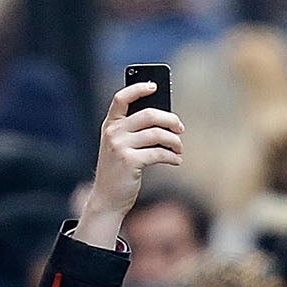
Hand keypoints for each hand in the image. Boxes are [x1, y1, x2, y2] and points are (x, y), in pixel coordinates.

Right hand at [76, 83, 184, 250]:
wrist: (107, 199)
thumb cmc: (118, 171)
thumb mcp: (120, 147)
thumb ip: (135, 131)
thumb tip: (166, 120)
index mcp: (109, 126)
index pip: (121, 98)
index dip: (139, 88)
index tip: (155, 86)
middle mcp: (113, 133)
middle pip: (148, 114)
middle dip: (169, 120)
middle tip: (180, 128)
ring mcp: (120, 147)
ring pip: (157, 134)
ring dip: (174, 141)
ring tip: (179, 148)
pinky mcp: (130, 161)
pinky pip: (159, 153)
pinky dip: (172, 157)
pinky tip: (176, 160)